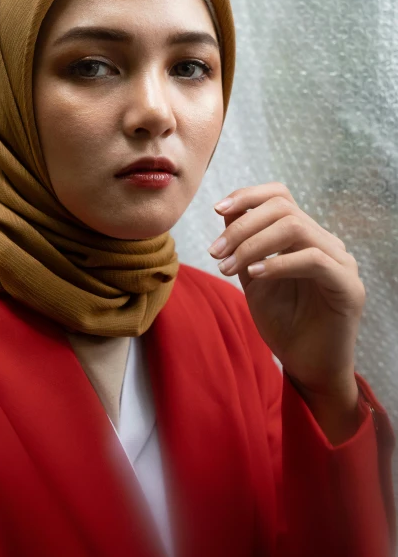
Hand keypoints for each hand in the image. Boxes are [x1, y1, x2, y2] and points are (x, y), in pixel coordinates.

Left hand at [208, 182, 364, 400]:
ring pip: (295, 227)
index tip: (217, 209)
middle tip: (215, 252)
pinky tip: (254, 275)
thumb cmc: (283, 323)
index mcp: (304, 237)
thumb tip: (227, 212)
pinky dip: (278, 263)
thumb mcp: (254, 278)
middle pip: (283, 207)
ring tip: (227, 267)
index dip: (248, 196)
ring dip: (253, 244)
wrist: (306, 365)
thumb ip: (245, 246)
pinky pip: (313, 260)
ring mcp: (340, 261)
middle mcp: (325, 242)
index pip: (280, 196)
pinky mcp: (347, 285)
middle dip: (242, 226)